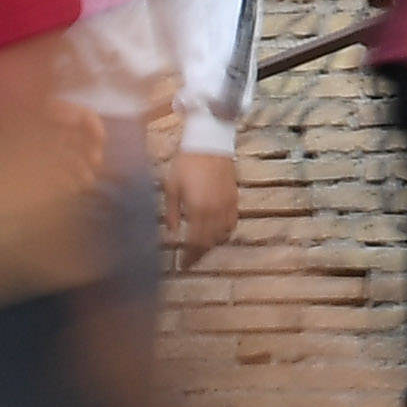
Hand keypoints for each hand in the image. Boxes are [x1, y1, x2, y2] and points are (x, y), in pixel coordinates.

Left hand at [161, 146, 240, 262]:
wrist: (209, 141)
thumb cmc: (186, 163)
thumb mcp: (171, 187)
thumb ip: (172, 213)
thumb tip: (172, 233)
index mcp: (198, 209)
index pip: (196, 241)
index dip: (190, 256)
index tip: (183, 264)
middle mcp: (215, 210)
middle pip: (210, 241)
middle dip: (200, 253)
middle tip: (191, 261)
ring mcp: (227, 204)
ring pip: (223, 234)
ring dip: (212, 244)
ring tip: (202, 249)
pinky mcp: (234, 197)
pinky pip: (232, 222)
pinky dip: (225, 232)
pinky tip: (217, 233)